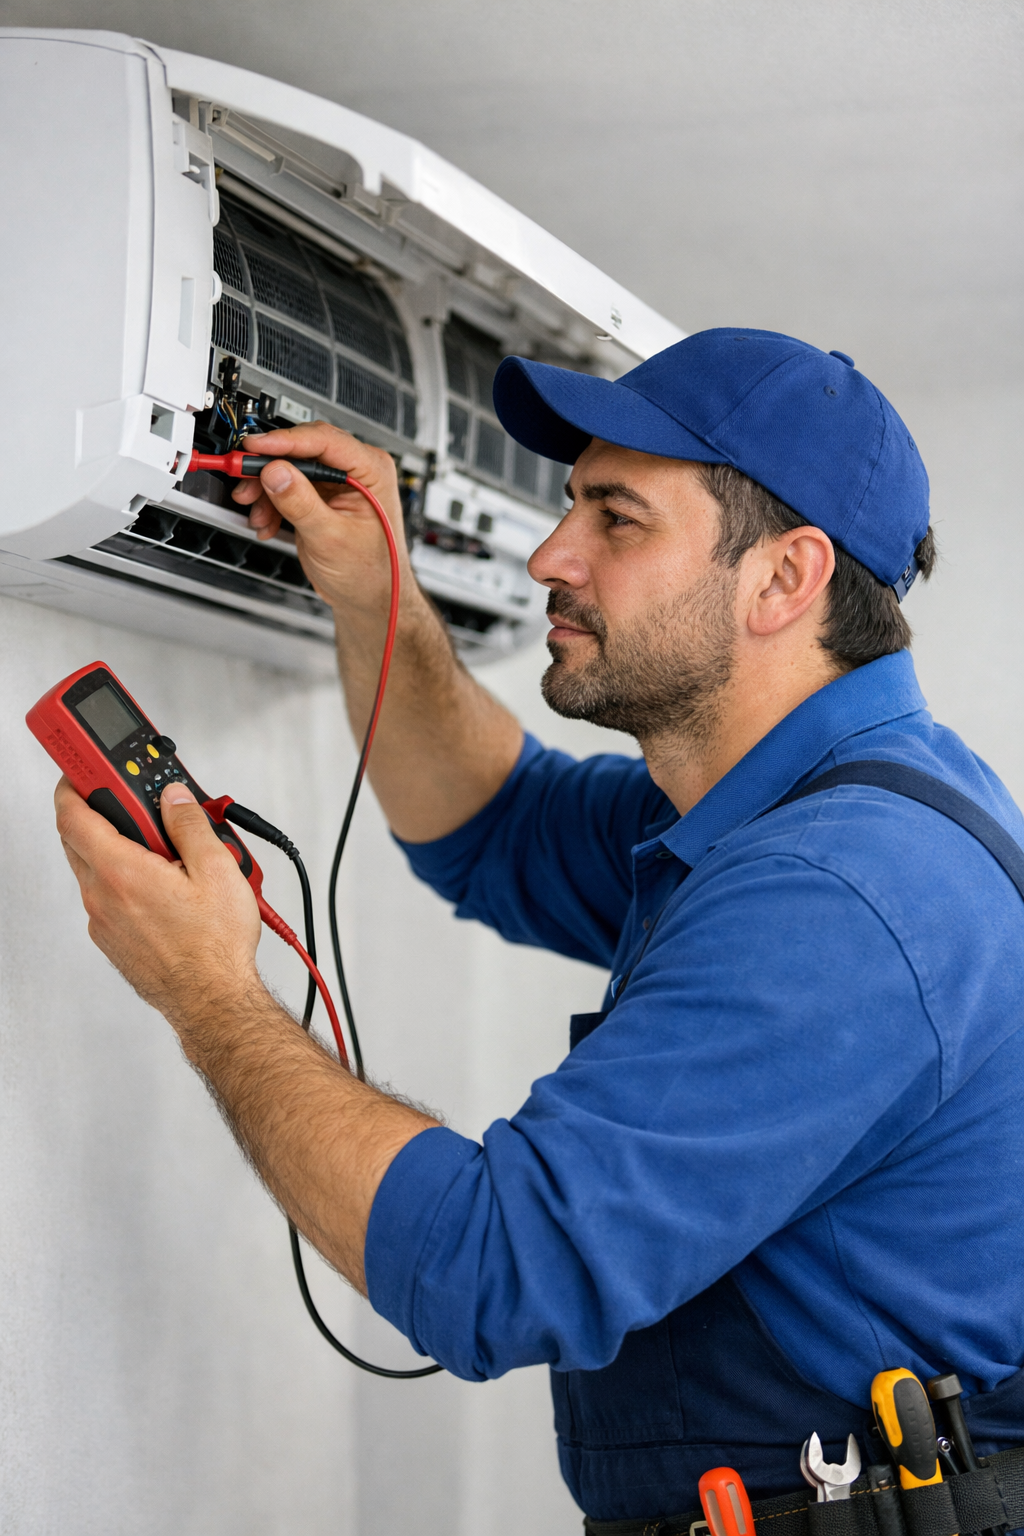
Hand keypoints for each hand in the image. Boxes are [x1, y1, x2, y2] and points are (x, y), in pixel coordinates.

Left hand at [55, 777, 263, 1042]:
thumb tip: (174, 798)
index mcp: (121, 871)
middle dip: (105, 811)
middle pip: (80, 837)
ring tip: (172, 851)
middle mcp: (102, 895)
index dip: (74, 782)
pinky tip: (168, 885)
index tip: (85, 766)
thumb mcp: (218, 869)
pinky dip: (127, 879)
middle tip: (143, 803)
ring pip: (96, 867)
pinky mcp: (113, 940)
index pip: (72, 813)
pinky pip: (109, 895)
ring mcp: (104, 920)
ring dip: (120, 847)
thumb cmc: (215, 947)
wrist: (212, 1001)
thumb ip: (190, 824)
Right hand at [230, 423, 412, 616]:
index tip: (254, 447)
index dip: (285, 442)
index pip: (324, 441)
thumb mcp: (331, 538)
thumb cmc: (369, 573)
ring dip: (266, 490)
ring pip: (290, 469)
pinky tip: (267, 524)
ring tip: (258, 516)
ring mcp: (336, 484)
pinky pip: (287, 488)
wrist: (368, 600)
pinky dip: (272, 504)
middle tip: (245, 481)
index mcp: (372, 470)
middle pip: (302, 451)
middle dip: (270, 469)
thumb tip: (275, 471)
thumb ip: (301, 503)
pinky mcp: (320, 497)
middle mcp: (356, 470)